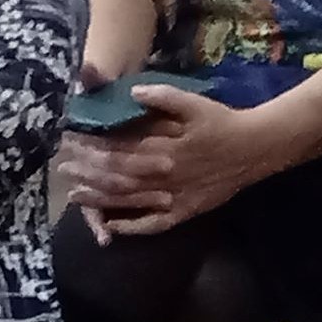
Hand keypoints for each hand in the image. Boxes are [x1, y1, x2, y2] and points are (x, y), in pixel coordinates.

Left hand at [63, 85, 265, 237]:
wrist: (257, 148)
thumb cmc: (222, 122)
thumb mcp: (194, 102)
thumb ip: (163, 97)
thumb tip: (131, 93)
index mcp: (165, 148)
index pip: (119, 150)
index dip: (93, 148)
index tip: (72, 142)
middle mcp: (166, 175)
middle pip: (118, 177)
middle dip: (89, 173)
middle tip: (65, 169)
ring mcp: (175, 197)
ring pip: (130, 201)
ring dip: (100, 199)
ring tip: (75, 195)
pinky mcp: (186, 212)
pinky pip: (154, 224)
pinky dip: (132, 227)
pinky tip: (112, 227)